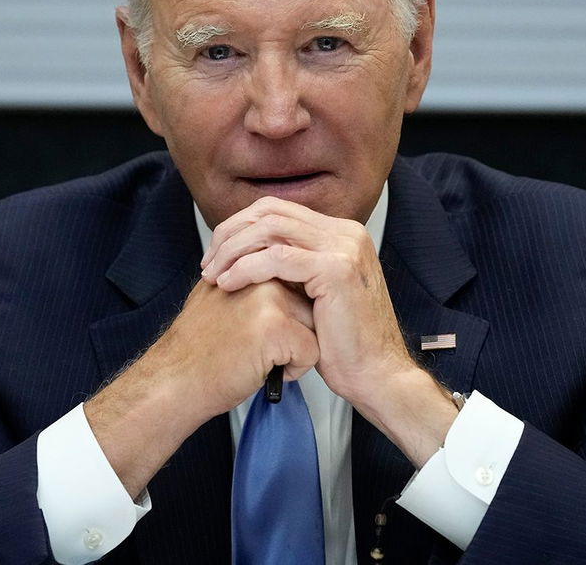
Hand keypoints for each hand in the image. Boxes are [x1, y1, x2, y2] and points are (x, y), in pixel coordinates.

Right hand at [150, 277, 319, 416]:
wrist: (175, 379)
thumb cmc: (196, 348)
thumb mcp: (219, 298)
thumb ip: (247, 283)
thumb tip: (276, 281)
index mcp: (248, 266)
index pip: (296, 284)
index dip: (286, 316)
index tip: (264, 332)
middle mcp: (260, 277)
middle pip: (309, 304)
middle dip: (294, 331)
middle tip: (258, 347)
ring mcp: (269, 300)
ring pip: (314, 327)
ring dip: (296, 349)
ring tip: (259, 357)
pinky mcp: (277, 328)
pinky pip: (312, 351)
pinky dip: (294, 370)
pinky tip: (263, 370)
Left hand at [200, 196, 458, 465]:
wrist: (377, 375)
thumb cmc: (344, 345)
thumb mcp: (314, 294)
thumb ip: (292, 268)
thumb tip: (248, 254)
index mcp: (341, 233)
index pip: (278, 210)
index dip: (240, 227)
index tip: (217, 254)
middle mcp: (346, 232)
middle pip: (271, 211)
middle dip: (231, 234)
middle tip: (208, 263)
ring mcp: (344, 247)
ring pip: (270, 228)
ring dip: (233, 250)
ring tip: (213, 275)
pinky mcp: (336, 269)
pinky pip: (276, 257)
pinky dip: (246, 268)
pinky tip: (229, 284)